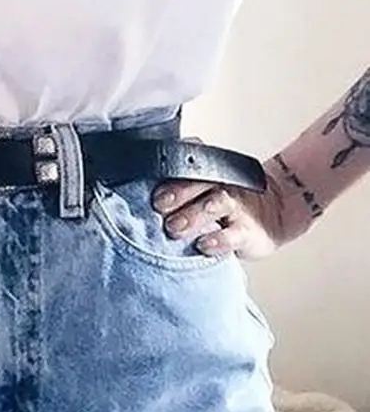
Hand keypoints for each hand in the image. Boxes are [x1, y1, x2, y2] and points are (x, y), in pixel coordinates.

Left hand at [151, 161, 290, 260]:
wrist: (274, 211)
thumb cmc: (227, 201)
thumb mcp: (206, 187)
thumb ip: (178, 187)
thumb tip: (137, 193)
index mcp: (207, 172)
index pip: (186, 166)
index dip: (167, 173)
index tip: (149, 187)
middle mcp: (221, 185)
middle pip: (198, 182)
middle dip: (177, 192)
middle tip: (159, 206)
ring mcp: (236, 207)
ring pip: (215, 204)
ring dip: (193, 215)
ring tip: (174, 227)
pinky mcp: (248, 231)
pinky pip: (233, 235)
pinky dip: (218, 240)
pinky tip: (203, 245)